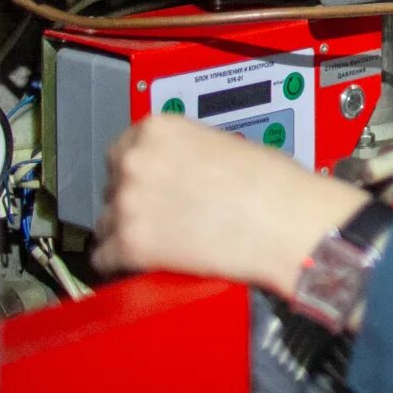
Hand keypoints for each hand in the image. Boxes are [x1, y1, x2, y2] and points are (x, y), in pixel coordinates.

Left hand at [92, 115, 370, 298]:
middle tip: (165, 214)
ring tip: (165, 239)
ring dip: (129, 231)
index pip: (123, 149)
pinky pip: (104, 258)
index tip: (151, 184)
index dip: (141, 171)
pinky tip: (150, 261)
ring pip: (106, 223)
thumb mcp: (223, 143)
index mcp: (159, 129)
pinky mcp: (131, 245)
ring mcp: (129, 203)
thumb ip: (185, 151)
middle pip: (112, 185)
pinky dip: (124, 264)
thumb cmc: (273, 185)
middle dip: (136, 200)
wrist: (288, 223)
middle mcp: (136, 161)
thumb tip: (173, 170)